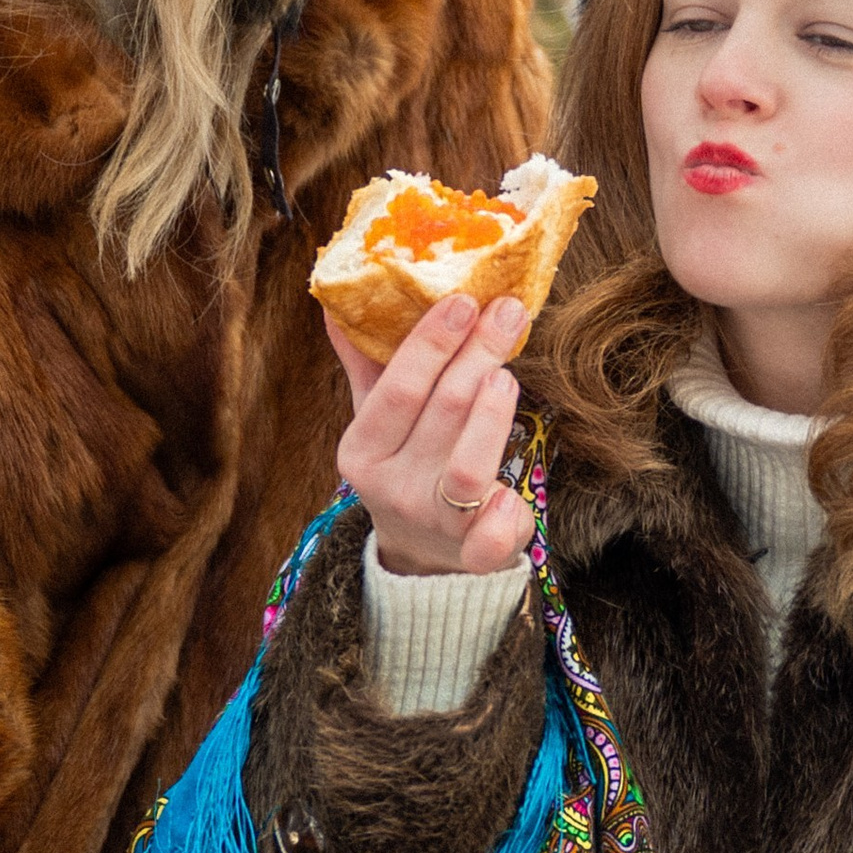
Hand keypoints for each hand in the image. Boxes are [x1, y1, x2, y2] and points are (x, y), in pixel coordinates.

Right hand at [327, 293, 532, 577]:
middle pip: (442, 414)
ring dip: (491, 420)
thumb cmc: (404, 464)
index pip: (398, 389)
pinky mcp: (472, 552)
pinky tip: (512, 496)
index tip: (463, 300)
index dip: (431, 344)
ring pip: (466, 471)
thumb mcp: (377, 419)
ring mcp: (433, 522)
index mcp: (362, 451)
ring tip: (509, 376)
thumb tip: (339, 303)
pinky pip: (488, 541)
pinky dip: (503, 521)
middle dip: (477, 357)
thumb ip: (366, 365)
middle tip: (507, 312)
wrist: (418, 551)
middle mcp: (392, 489)